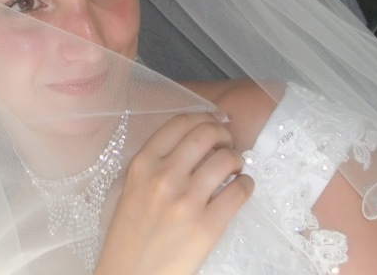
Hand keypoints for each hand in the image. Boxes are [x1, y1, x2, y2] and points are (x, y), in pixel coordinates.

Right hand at [95, 112, 252, 274]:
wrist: (130, 274)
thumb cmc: (131, 232)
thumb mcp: (132, 186)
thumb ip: (156, 162)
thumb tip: (194, 142)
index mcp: (143, 163)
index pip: (180, 122)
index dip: (204, 117)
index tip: (214, 122)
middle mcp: (164, 176)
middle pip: (206, 134)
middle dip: (224, 134)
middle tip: (228, 144)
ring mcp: (187, 201)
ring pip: (226, 159)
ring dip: (237, 159)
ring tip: (235, 168)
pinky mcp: (207, 226)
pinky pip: (239, 192)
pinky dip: (247, 184)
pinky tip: (242, 187)